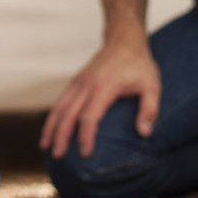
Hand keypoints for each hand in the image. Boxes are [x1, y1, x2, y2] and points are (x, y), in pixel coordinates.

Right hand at [40, 29, 160, 159]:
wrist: (124, 41)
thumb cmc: (139, 65)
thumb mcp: (152, 85)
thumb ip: (149, 109)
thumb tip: (144, 134)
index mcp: (104, 87)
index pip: (89, 116)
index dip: (85, 136)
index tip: (85, 153)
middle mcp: (86, 85)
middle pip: (68, 113)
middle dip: (61, 136)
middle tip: (57, 156)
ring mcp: (78, 83)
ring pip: (59, 107)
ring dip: (51, 127)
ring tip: (45, 146)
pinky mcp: (76, 82)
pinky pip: (60, 101)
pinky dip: (53, 116)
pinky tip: (50, 129)